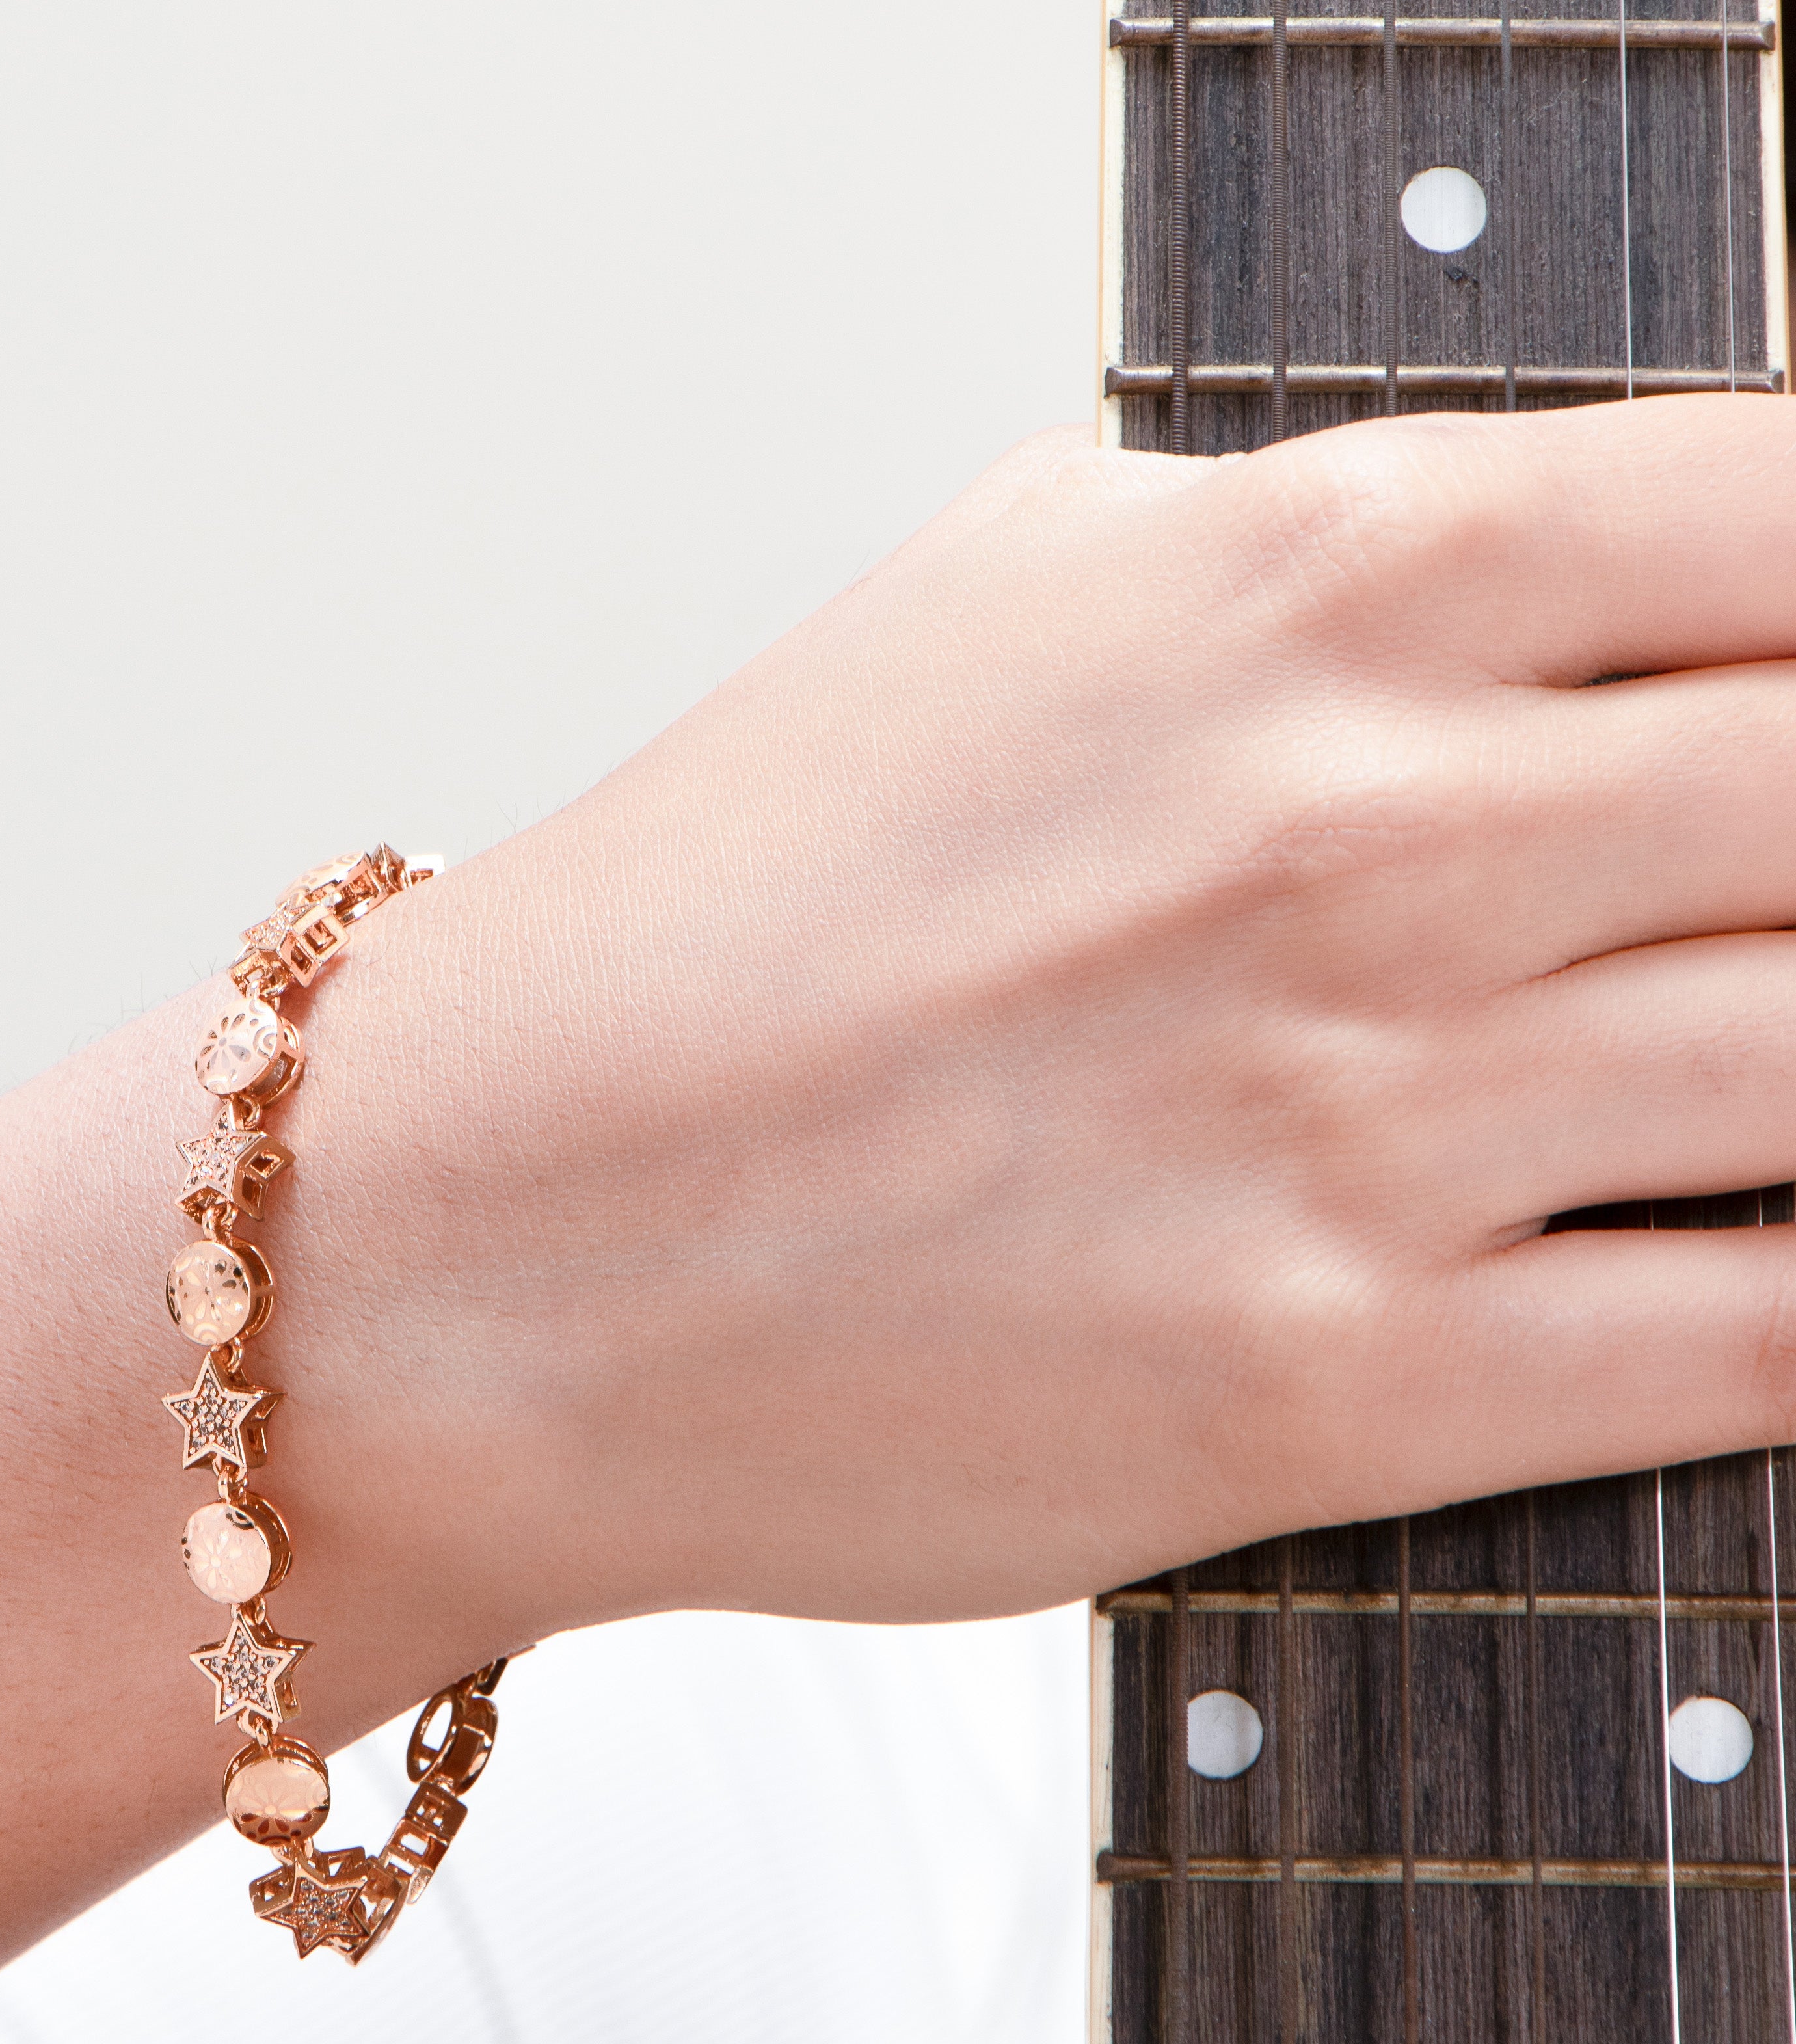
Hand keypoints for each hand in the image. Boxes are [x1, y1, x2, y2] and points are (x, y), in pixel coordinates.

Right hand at [293, 397, 1795, 1631]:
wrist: (488, 1237)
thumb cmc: (714, 934)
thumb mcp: (1000, 598)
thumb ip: (1302, 542)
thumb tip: (1558, 559)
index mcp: (1305, 584)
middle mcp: (1367, 831)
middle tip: (1762, 921)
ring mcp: (1363, 1121)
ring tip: (1744, 1085)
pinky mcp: (1335, 1389)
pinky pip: (1767, 1343)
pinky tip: (1761, 1263)